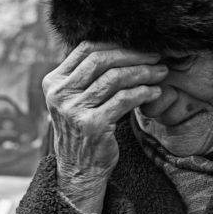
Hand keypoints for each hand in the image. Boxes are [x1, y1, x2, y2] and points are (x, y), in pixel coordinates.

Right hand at [43, 41, 166, 213]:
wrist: (79, 169)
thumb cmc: (82, 128)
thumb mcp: (74, 99)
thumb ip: (85, 75)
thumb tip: (120, 45)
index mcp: (53, 82)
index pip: (85, 49)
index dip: (114, 43)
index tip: (138, 44)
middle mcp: (59, 93)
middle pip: (100, 60)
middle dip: (132, 55)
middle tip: (154, 55)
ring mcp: (74, 109)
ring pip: (114, 78)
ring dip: (142, 72)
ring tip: (159, 72)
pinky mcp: (92, 124)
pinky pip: (124, 99)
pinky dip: (143, 92)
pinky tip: (154, 91)